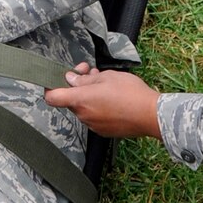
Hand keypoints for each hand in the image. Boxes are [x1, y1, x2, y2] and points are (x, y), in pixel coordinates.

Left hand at [45, 62, 161, 138]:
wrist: (151, 115)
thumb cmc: (130, 92)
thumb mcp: (106, 76)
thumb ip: (85, 78)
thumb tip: (71, 79)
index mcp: (80, 100)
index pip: (51, 97)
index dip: (51, 86)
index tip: (61, 77)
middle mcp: (83, 116)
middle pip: (70, 100)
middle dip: (78, 85)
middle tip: (91, 71)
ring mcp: (93, 126)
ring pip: (84, 108)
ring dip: (89, 95)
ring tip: (105, 83)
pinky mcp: (104, 131)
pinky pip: (95, 117)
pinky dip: (98, 107)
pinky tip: (113, 98)